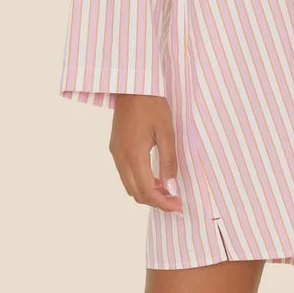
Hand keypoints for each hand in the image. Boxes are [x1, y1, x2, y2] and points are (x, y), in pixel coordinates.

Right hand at [108, 95, 183, 211]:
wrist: (132, 85)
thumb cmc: (151, 104)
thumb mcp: (167, 132)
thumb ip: (168, 161)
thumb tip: (171, 187)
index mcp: (133, 154)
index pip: (146, 191)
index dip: (162, 203)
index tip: (178, 207)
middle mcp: (120, 157)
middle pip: (135, 193)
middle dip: (155, 201)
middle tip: (175, 201)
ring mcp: (115, 153)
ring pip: (129, 185)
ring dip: (147, 192)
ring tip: (168, 190)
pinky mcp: (115, 148)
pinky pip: (126, 174)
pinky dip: (140, 182)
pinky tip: (155, 177)